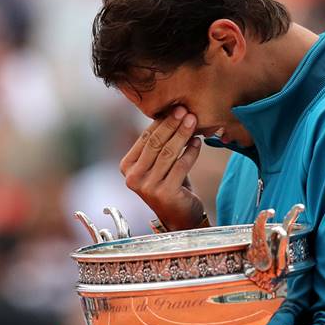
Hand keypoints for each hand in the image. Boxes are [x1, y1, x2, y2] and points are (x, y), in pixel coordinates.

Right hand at [120, 106, 203, 230]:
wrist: (179, 216)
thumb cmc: (169, 184)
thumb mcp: (158, 164)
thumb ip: (158, 144)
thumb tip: (171, 112)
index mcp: (127, 167)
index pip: (145, 138)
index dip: (161, 121)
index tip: (175, 107)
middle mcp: (133, 178)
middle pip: (155, 143)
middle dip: (172, 124)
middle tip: (185, 110)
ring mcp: (148, 187)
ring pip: (168, 153)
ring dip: (183, 134)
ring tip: (193, 121)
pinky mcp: (165, 193)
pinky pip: (181, 165)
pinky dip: (191, 152)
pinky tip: (198, 142)